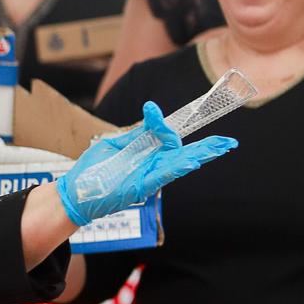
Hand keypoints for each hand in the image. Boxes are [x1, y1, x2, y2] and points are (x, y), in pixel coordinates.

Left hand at [53, 101, 236, 226]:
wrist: (74, 192)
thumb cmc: (94, 169)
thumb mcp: (114, 144)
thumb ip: (136, 131)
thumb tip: (152, 112)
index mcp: (146, 153)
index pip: (166, 137)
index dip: (164, 124)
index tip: (151, 111)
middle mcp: (151, 165)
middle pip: (184, 153)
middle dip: (207, 148)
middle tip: (228, 142)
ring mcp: (148, 176)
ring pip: (179, 164)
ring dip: (199, 156)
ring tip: (219, 148)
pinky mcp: (141, 187)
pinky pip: (163, 176)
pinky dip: (176, 167)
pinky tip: (192, 161)